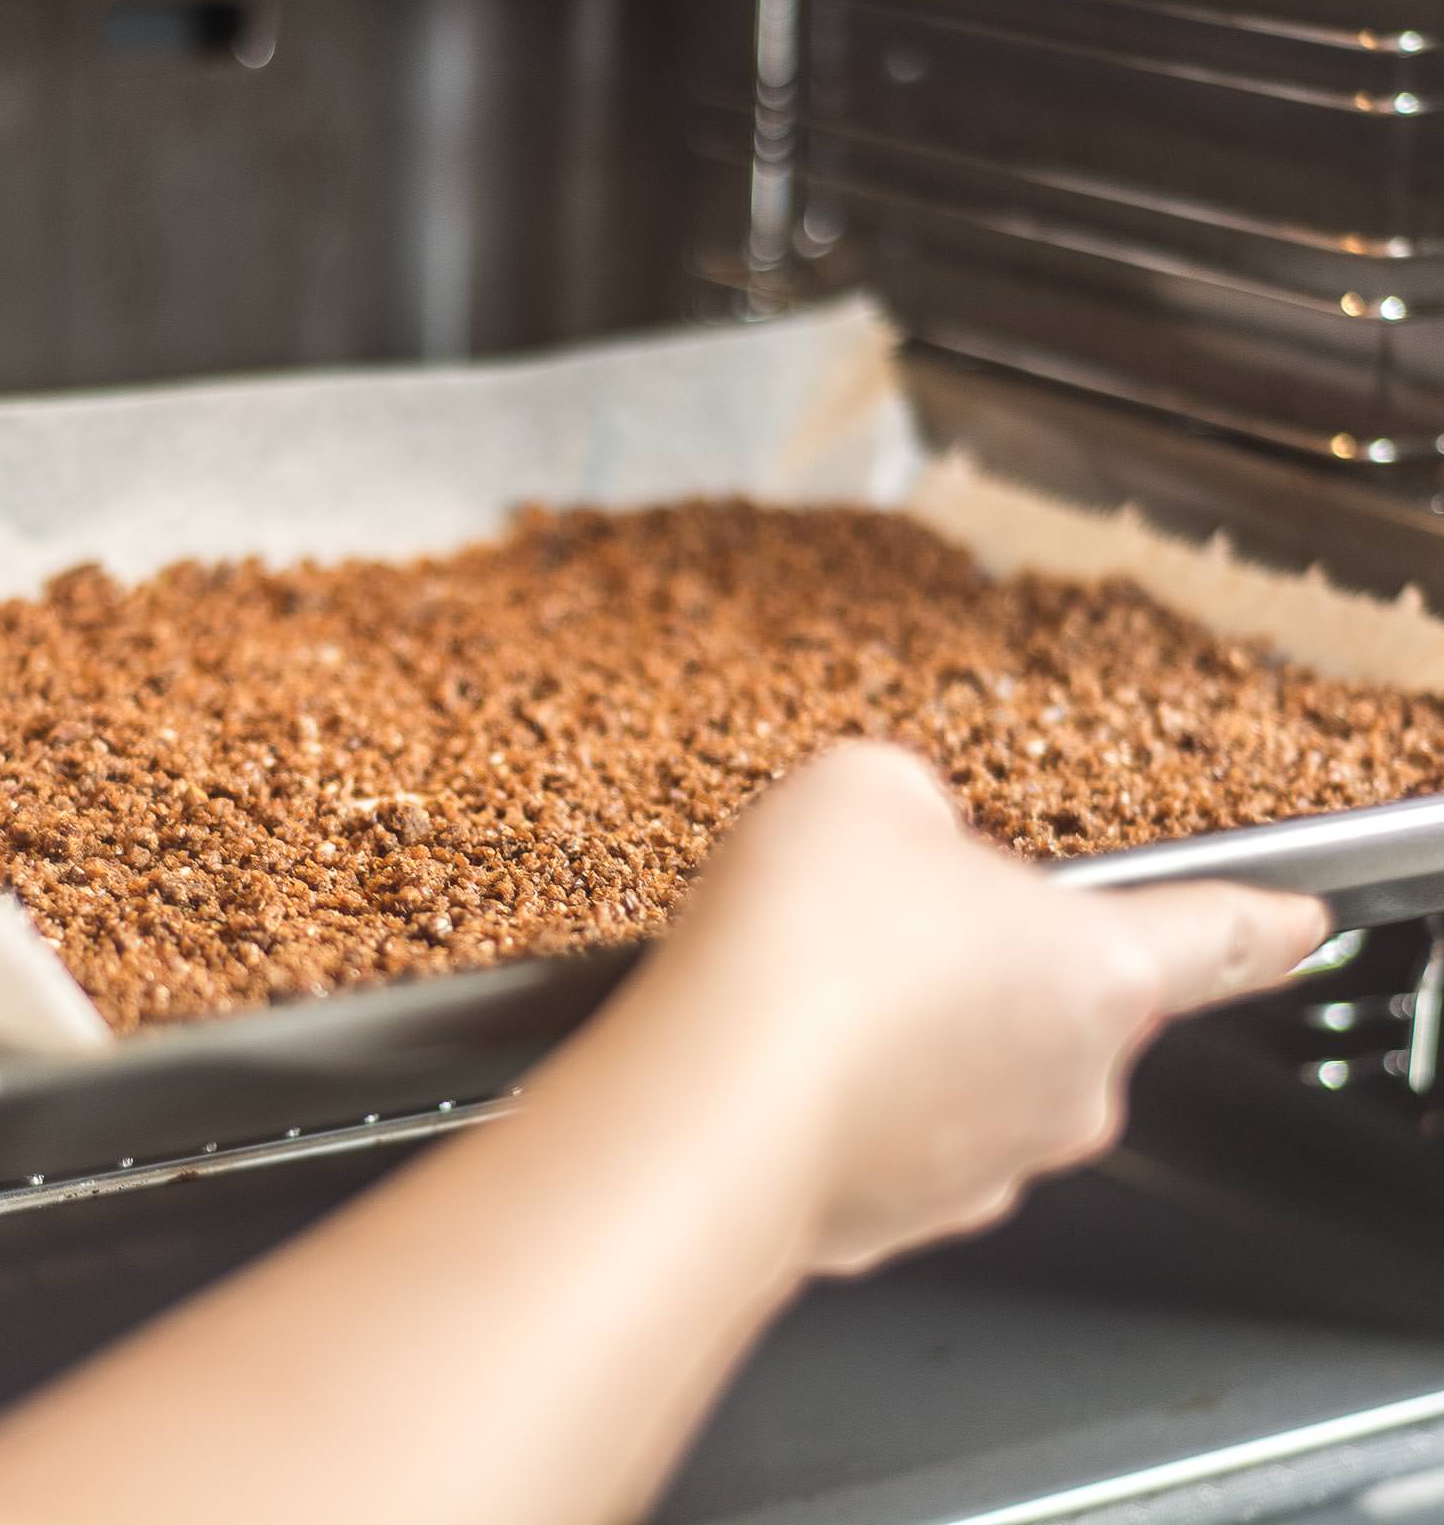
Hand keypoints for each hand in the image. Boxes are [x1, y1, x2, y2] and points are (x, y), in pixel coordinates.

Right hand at [637, 743, 1327, 1275]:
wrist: (713, 1096)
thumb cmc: (804, 948)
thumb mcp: (865, 789)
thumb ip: (915, 803)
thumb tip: (896, 837)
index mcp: (1101, 973)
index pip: (1219, 940)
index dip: (1265, 924)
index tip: (1297, 927)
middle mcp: (1067, 1089)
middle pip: (1058, 1006)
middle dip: (985, 963)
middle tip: (885, 923)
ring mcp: (983, 1169)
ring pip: (967, 1079)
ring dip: (912, 1035)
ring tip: (808, 989)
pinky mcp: (893, 1222)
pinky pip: (887, 1140)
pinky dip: (846, 1099)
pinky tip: (780, 1055)